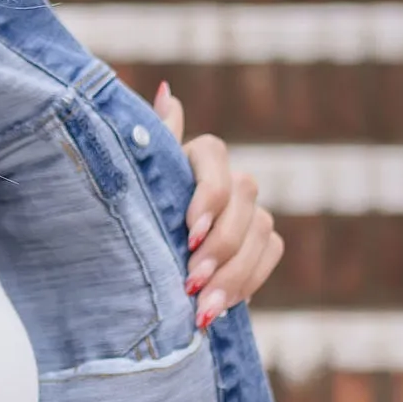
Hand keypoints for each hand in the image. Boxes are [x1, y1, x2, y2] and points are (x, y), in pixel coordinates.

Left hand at [152, 82, 284, 328]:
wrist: (141, 266)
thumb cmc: (131, 219)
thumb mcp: (133, 186)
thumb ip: (153, 145)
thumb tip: (166, 92)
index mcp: (193, 156)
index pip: (213, 154)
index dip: (207, 194)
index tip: (188, 235)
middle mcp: (228, 177)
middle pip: (244, 200)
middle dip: (219, 247)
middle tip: (191, 284)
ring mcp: (250, 209)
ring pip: (262, 230)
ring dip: (234, 274)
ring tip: (202, 309)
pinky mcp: (263, 240)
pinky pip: (271, 253)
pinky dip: (248, 282)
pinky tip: (219, 308)